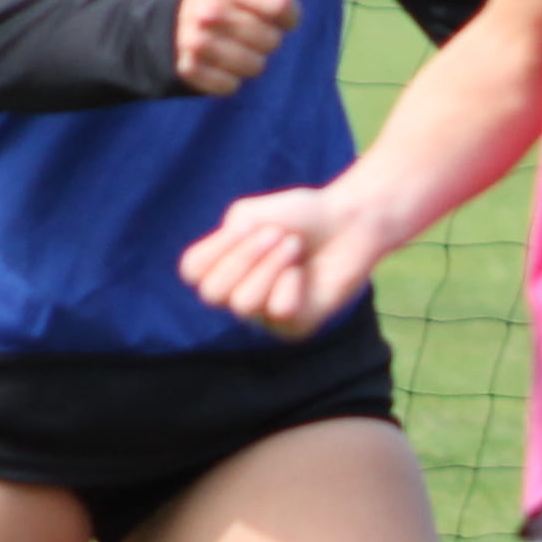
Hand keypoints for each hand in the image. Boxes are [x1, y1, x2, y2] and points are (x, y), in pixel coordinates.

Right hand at [175, 0, 313, 95]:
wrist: (166, 22)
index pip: (282, 3)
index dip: (290, 14)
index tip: (280, 15)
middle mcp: (207, 13)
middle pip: (272, 40)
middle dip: (267, 37)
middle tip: (246, 29)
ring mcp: (196, 43)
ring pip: (255, 67)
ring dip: (251, 60)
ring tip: (233, 45)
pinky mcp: (189, 70)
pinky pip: (232, 86)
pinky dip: (230, 79)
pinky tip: (219, 62)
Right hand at [180, 180, 388, 339]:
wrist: (350, 222)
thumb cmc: (302, 216)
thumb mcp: (250, 215)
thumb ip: (226, 239)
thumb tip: (225, 273)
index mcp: (224, 265)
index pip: (191, 271)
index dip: (215, 249)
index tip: (247, 225)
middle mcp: (239, 293)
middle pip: (212, 292)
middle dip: (244, 257)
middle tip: (277, 235)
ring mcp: (264, 314)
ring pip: (244, 303)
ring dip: (271, 266)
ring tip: (294, 247)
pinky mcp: (294, 326)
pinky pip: (279, 311)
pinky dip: (292, 285)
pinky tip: (305, 275)